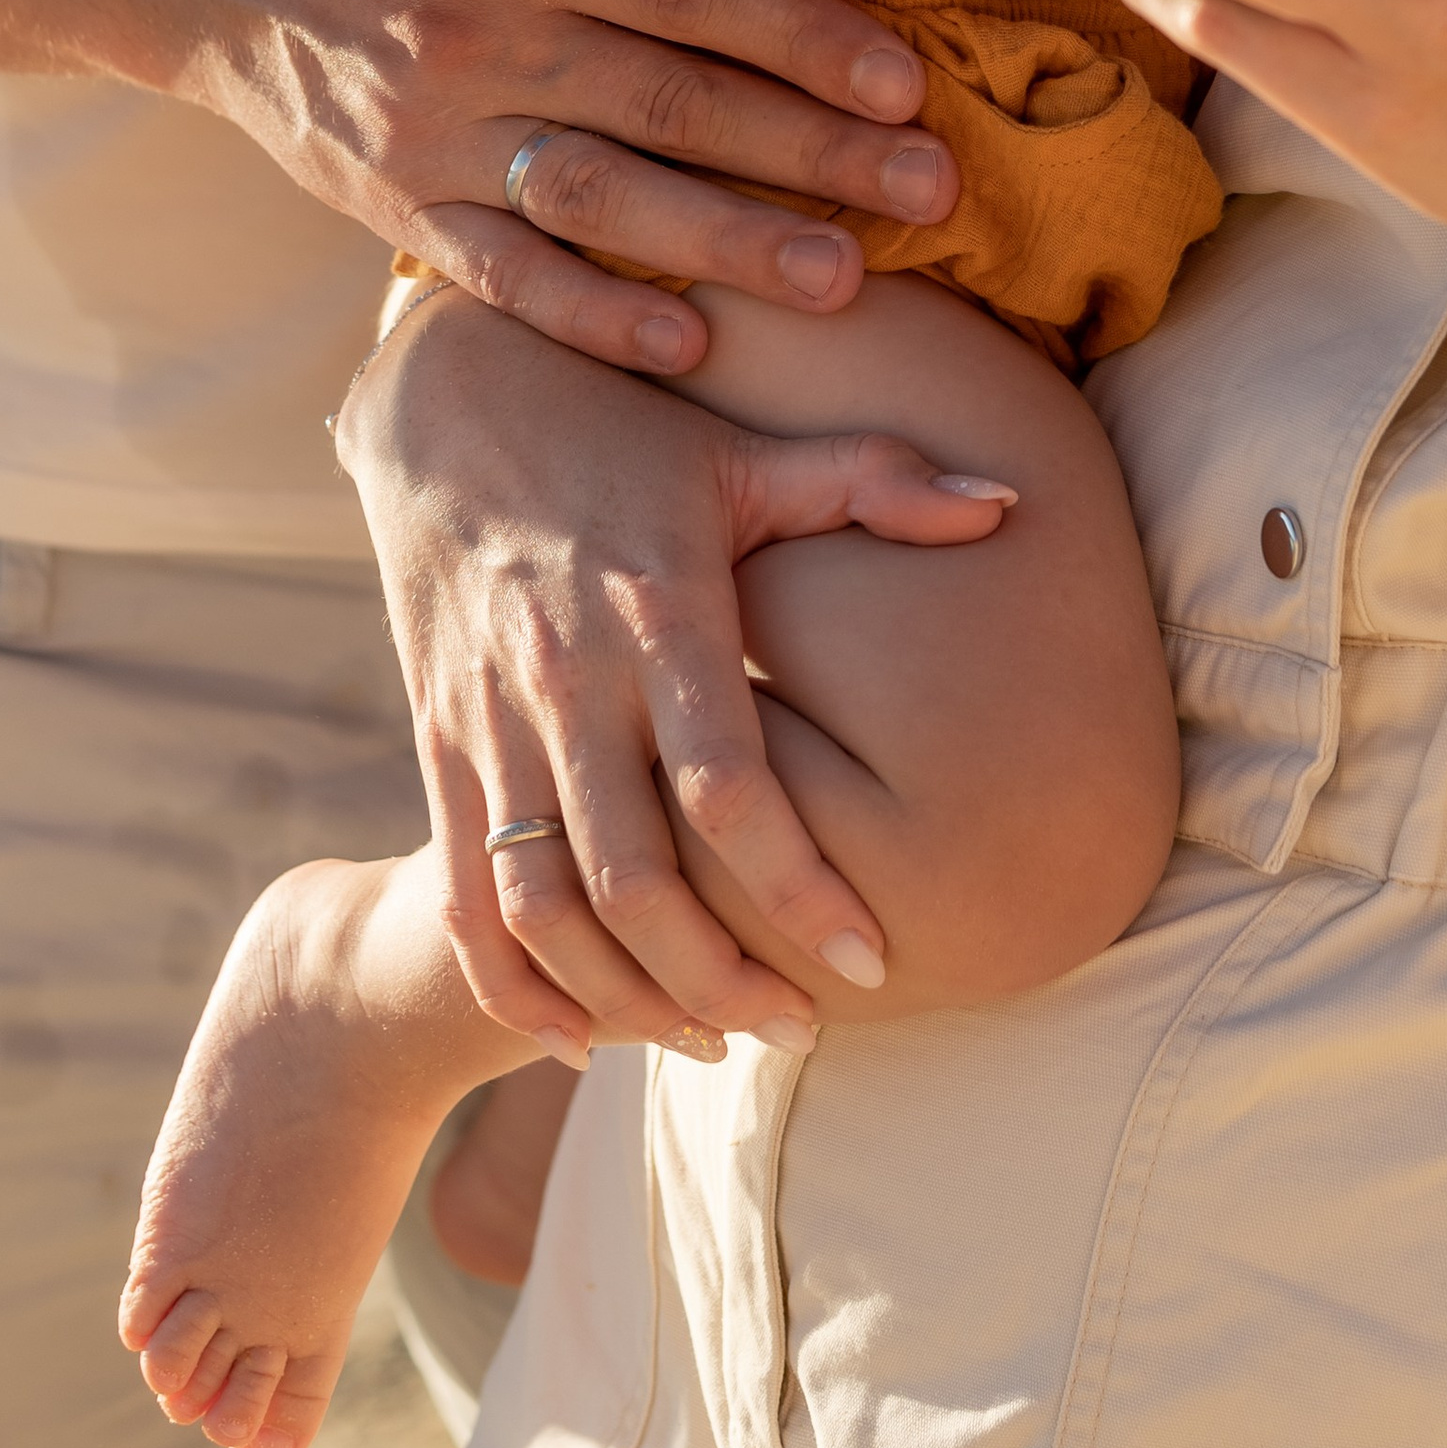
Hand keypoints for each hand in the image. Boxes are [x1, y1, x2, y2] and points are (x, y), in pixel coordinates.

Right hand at [172, 0, 958, 376]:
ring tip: (843, 278)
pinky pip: (504, 273)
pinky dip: (591, 312)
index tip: (908, 83)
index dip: (804, 35)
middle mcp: (492, 31)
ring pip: (605, 195)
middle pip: (676, 99)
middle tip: (932, 192)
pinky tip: (687, 343)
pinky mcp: (400, 208)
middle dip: (814, 150)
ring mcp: (442, 130)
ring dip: (728, 240)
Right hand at [337, 285, 1013, 1041]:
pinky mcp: (439, 747)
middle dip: (721, 978)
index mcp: (660, 617)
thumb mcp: (745, 451)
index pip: (731, 786)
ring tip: (714, 1040)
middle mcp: (569, 682)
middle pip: (637, 881)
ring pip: (543, 911)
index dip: (799, 886)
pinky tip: (580, 1038)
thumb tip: (1008, 505)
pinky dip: (514, 987)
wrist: (447, 407)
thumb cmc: (628, 434)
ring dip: (625, 1000)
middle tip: (803, 1027)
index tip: (869, 960)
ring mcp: (491, 723)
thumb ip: (875, 483)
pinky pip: (464, 898)